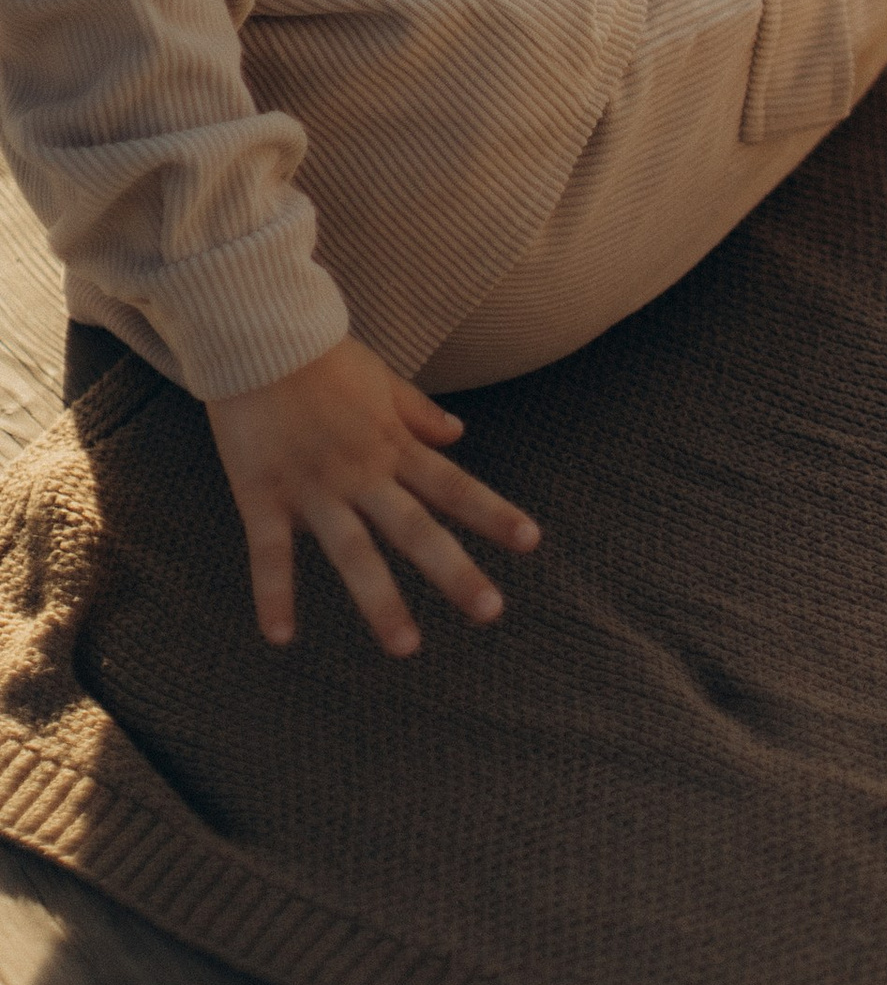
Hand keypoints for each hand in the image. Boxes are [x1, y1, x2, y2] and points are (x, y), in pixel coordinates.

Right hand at [205, 336, 541, 656]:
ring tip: (407, 647)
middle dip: (456, 572)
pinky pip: (271, 554)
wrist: (256, 337)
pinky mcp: (263, 496)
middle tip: (491, 612)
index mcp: (393, 446)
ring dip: (380, 602)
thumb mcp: (383, 379)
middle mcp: (361, 473)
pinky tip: (281, 637)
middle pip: (416, 530)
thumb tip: (458, 434)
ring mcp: (313, 489)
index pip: (455, 485)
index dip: (494, 513)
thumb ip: (418, 413)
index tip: (532, 542)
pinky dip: (274, 595)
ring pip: (354, 553)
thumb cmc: (322, 357)